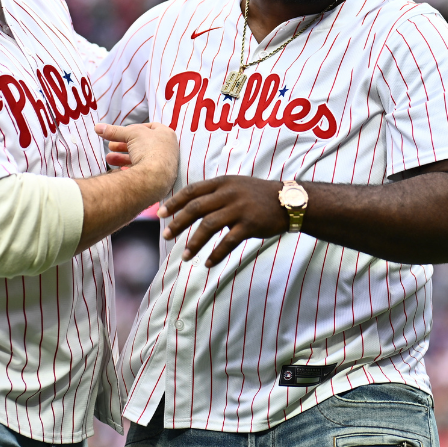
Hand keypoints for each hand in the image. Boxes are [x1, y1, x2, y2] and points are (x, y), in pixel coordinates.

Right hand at [95, 122, 178, 200]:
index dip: (135, 128)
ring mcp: (163, 165)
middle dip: (124, 145)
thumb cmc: (149, 149)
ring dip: (123, 158)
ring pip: (140, 158)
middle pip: (142, 144)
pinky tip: (117, 170)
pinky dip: (129, 169)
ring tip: (109, 159)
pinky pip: (142, 171)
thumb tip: (98, 127)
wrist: (156, 178)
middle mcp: (167, 150)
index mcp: (166, 135)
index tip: (123, 132)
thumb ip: (114, 130)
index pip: (151, 127)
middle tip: (111, 145)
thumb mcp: (131, 134)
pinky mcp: (157, 178)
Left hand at [157, 176, 289, 266]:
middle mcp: (229, 193)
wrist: (287, 201)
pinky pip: (228, 241)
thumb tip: (188, 206)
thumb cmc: (256, 195)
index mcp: (222, 183)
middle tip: (166, 236)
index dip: (174, 202)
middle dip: (178, 222)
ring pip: (209, 226)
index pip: (192, 191)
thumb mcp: (234, 186)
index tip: (160, 214)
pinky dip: (216, 254)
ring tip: (185, 256)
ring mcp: (240, 208)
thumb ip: (214, 194)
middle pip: (196, 208)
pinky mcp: (250, 224)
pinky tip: (208, 263)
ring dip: (194, 243)